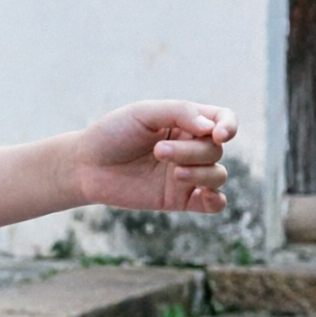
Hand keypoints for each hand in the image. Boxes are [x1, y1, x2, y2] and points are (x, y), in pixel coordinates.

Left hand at [72, 101, 237, 214]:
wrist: (86, 166)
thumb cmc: (113, 133)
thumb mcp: (143, 113)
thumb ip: (179, 113)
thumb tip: (212, 129)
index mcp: (185, 122)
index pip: (223, 119)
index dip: (229, 126)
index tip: (218, 134)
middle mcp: (190, 147)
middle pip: (215, 150)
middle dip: (192, 151)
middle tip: (158, 151)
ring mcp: (187, 174)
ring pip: (217, 175)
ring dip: (200, 173)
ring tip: (172, 172)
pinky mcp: (180, 199)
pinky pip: (213, 203)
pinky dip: (216, 201)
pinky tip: (204, 196)